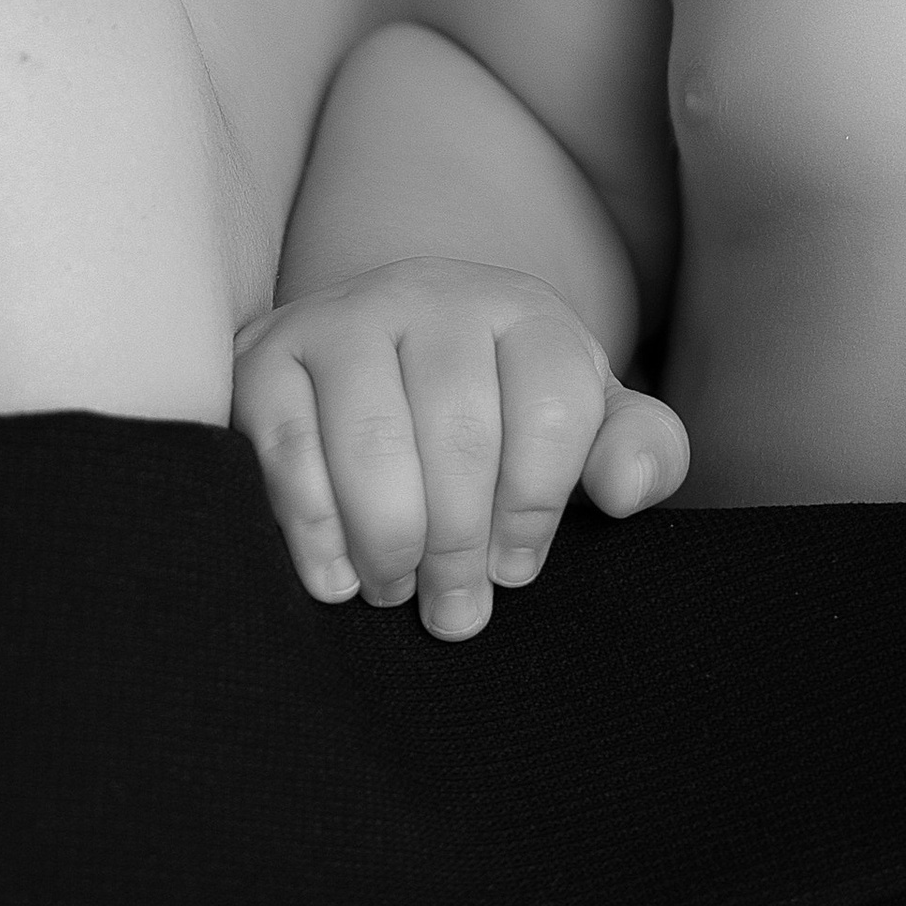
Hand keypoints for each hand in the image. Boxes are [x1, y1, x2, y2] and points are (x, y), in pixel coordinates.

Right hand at [231, 259, 687, 637]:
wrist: (377, 355)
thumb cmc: (498, 411)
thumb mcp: (582, 420)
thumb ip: (639, 449)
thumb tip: (624, 490)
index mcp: (523, 311)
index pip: (552, 407)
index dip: (538, 508)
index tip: (516, 569)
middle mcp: (433, 294)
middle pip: (460, 434)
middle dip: (460, 546)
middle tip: (454, 611)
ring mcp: (343, 317)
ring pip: (374, 443)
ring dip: (390, 543)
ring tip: (397, 591)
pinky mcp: (265, 355)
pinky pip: (287, 449)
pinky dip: (314, 528)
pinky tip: (337, 578)